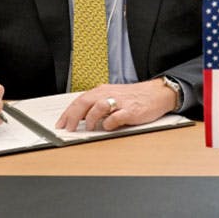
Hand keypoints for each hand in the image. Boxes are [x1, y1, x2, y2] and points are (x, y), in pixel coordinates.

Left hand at [55, 79, 177, 131]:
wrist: (157, 93)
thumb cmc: (134, 97)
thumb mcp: (113, 96)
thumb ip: (98, 104)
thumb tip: (81, 117)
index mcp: (103, 91)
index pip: (80, 100)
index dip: (68, 113)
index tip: (61, 124)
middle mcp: (109, 94)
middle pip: (84, 102)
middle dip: (73, 117)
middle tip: (68, 128)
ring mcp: (120, 102)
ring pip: (98, 107)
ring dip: (91, 119)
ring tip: (89, 128)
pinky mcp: (131, 111)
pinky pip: (115, 118)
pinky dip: (109, 124)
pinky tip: (108, 127)